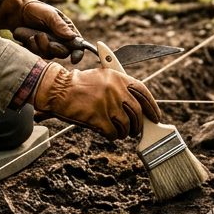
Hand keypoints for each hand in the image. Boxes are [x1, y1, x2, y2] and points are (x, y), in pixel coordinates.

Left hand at [0, 0, 83, 62]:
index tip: (74, 59)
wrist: (15, 12)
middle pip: (62, 53)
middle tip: (40, 35)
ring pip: (48, 55)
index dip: (78, 53)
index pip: (78, 44)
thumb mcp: (48, 14)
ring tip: (30, 35)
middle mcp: (59, 40)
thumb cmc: (34, 9)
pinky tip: (25, 40)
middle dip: (50, 47)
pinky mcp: (37, 50)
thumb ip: (59, 25)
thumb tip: (72, 37)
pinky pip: (36, 56)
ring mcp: (48, 46)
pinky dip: (30, 49)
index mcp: (66, 30)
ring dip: (38, 47)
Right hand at [30, 65, 161, 139]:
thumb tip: (137, 104)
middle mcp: (116, 90)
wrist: (57, 89)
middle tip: (134, 130)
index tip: (155, 117)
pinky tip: (108, 133)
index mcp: (118, 77)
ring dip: (124, 132)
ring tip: (118, 132)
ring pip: (127, 125)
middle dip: (137, 125)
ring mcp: (107, 104)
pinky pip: (113, 133)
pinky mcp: (98, 118)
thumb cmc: (79, 85)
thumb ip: (120, 87)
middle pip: (137, 113)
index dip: (152, 107)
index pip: (143, 93)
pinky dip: (113, 136)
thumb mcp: (102, 77)